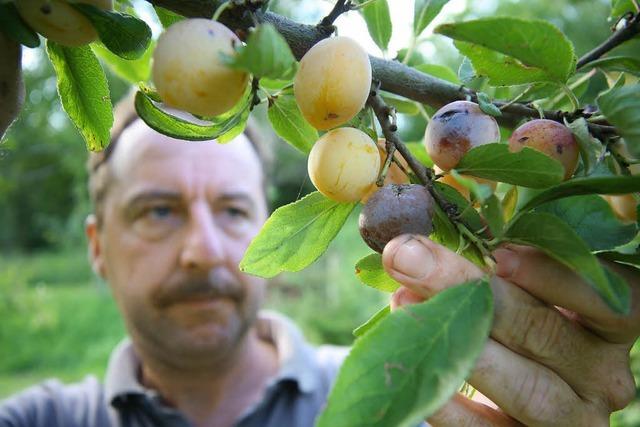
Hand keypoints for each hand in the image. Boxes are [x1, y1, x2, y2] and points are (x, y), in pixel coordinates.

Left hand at [382, 235, 638, 425]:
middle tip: (407, 255)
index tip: (498, 254)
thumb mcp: (519, 289)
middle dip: (468, 288)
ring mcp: (569, 418)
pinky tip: (411, 362)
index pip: (609, 300)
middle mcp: (600, 375)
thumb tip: (419, 239)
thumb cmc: (515, 321)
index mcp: (608, 327)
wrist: (507, 391)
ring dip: (459, 341)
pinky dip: (446, 399)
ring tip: (404, 304)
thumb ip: (492, 264)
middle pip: (544, 330)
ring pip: (524, 386)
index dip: (555, 276)